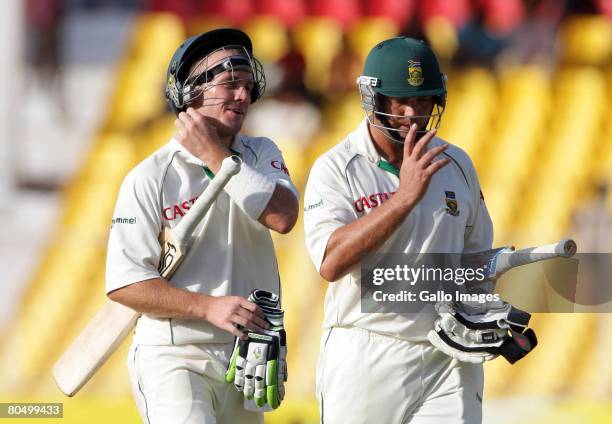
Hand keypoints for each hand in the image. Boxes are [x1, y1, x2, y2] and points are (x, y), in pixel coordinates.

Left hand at [174, 107, 229, 170]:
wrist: (212, 152)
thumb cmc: (213, 140)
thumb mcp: (209, 126)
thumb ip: (200, 120)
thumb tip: (193, 117)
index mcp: (200, 119)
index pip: (189, 109)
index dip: (190, 113)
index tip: (190, 117)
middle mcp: (192, 124)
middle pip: (181, 114)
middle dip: (183, 118)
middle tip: (186, 122)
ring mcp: (186, 132)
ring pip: (176, 122)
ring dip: (180, 125)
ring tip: (183, 129)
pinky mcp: (182, 140)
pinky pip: (175, 134)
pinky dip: (179, 136)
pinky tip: (184, 138)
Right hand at [225, 290, 286, 409]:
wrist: (208, 306)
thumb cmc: (221, 303)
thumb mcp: (233, 299)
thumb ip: (243, 304)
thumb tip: (254, 311)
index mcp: (239, 301)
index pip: (253, 307)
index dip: (260, 313)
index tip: (264, 317)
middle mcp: (236, 308)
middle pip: (251, 316)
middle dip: (260, 322)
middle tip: (267, 327)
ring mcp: (230, 316)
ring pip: (246, 323)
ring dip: (255, 328)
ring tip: (261, 332)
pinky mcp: (225, 324)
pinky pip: (235, 330)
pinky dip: (242, 334)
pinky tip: (247, 337)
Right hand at [395, 123, 449, 205]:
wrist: (405, 196)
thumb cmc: (407, 185)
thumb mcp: (406, 170)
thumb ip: (412, 161)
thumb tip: (421, 154)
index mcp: (406, 161)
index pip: (408, 144)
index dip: (411, 134)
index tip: (415, 125)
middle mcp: (412, 163)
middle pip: (420, 146)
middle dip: (428, 137)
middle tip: (434, 131)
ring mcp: (418, 169)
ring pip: (430, 154)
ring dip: (439, 149)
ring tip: (446, 146)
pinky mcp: (425, 175)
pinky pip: (436, 166)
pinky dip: (443, 162)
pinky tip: (448, 160)